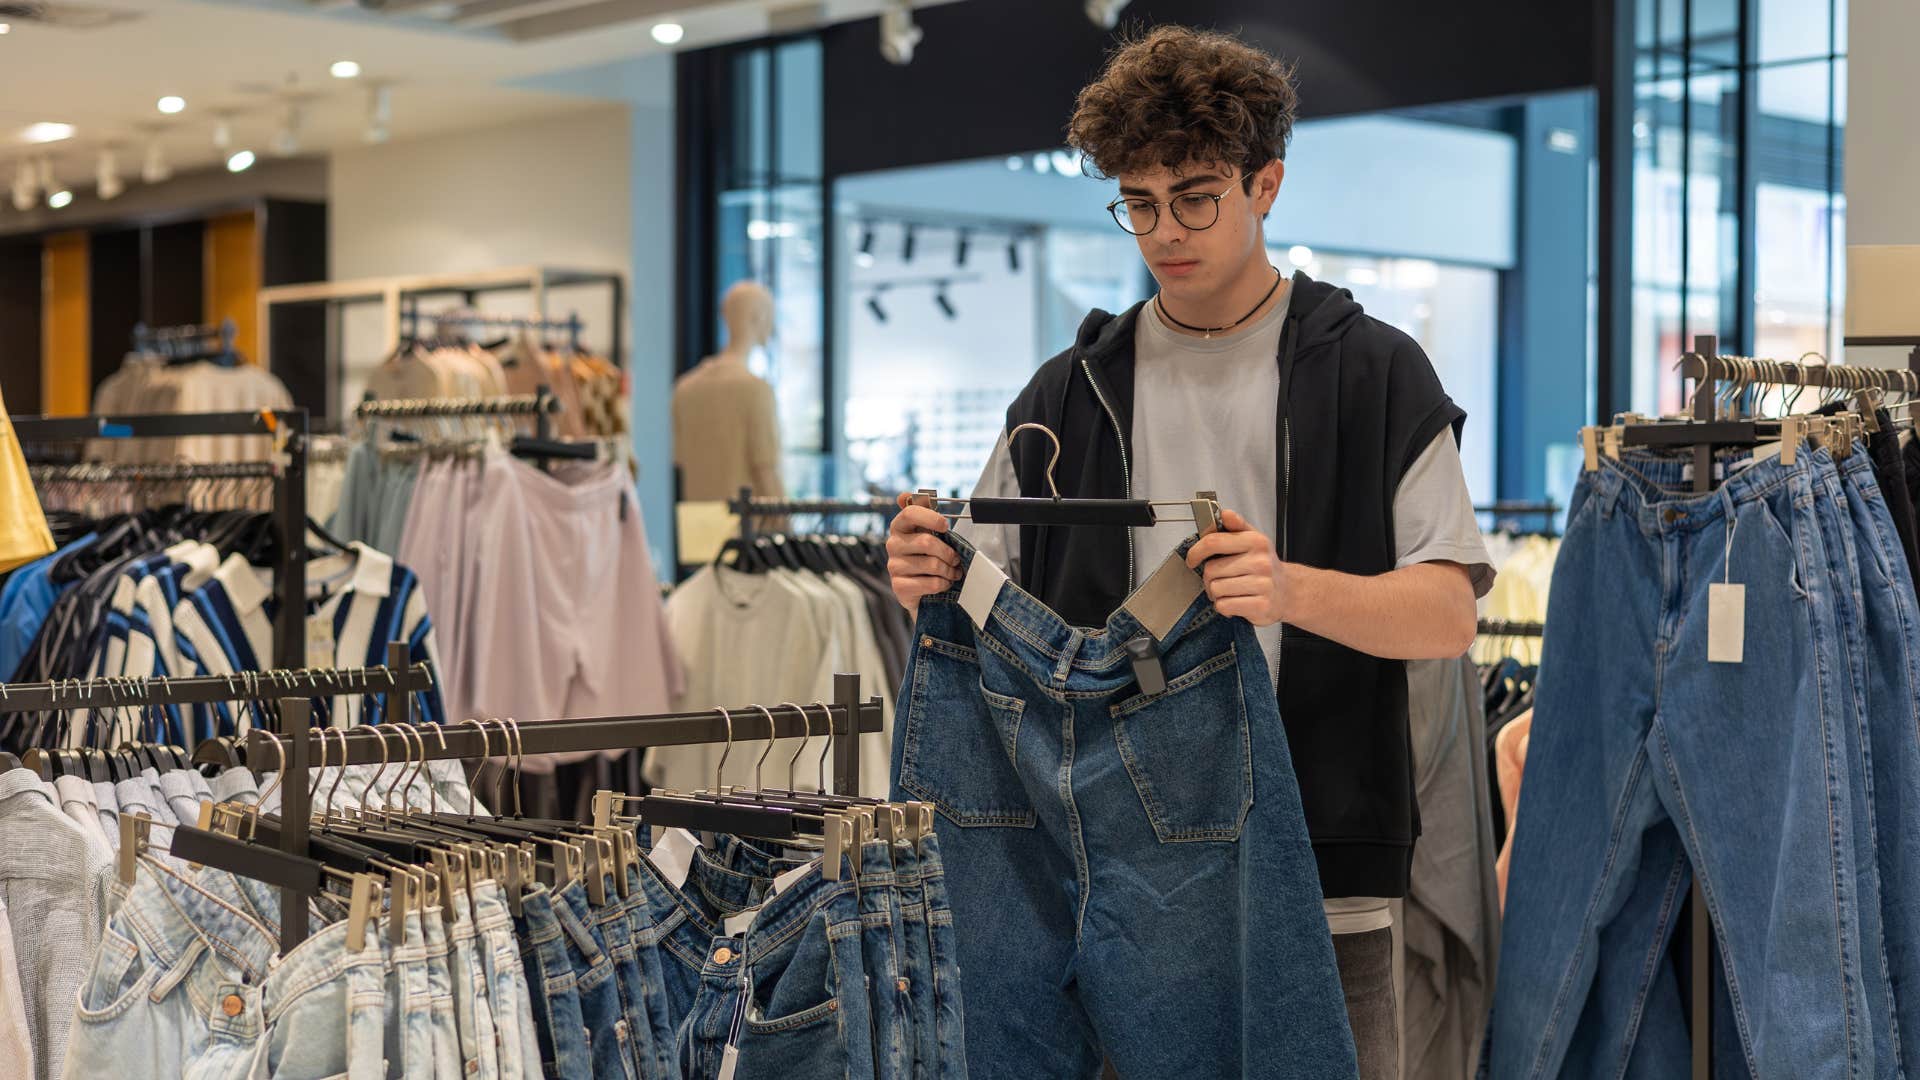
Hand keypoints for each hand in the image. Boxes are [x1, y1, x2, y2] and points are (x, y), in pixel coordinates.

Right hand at [888, 493, 961, 614]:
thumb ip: (922, 514)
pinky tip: (943, 582)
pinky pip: (931, 583)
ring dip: (949, 570)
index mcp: (899, 526)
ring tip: (952, 572)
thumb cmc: (925, 556)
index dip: (930, 518)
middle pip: (927, 542)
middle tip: (956, 559)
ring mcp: (894, 566)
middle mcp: (893, 544)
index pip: (910, 513)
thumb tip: (903, 495)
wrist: (918, 589)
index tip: (945, 526)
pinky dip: (943, 584)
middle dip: (948, 552)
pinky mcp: (899, 586)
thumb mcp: (926, 533)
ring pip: (932, 564)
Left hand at [1185, 509, 1288, 625]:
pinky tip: (1236, 601)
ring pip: (1216, 589)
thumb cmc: (1265, 565)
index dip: (1196, 551)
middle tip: (1221, 578)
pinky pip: (1224, 605)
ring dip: (1217, 593)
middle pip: (1211, 570)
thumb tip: (1225, 513)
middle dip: (1210, 577)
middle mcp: (1260, 562)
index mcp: (1256, 541)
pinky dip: (1225, 606)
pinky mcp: (1260, 605)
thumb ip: (1236, 526)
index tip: (1192, 559)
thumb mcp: (1253, 540)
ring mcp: (1262, 584)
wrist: (1288, 591)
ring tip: (1230, 590)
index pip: (1214, 542)